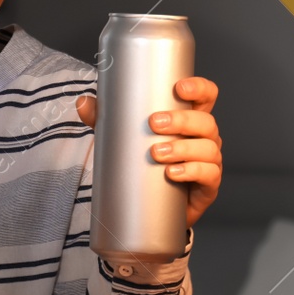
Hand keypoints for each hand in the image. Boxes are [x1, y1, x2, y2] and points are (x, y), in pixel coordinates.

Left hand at [76, 76, 222, 227]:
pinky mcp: (208, 186)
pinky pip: (209, 174)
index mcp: (190, 120)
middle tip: (154, 123)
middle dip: (181, 120)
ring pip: (208, 148)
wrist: (153, 206)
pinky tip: (173, 173)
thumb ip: (106, 120)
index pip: (206, 96)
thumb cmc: (146, 165)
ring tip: (156, 153)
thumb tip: (84, 102)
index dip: (199, 88)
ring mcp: (210, 161)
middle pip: (205, 121)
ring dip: (182, 148)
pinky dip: (192, 171)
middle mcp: (205, 138)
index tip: (180, 88)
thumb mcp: (125, 139)